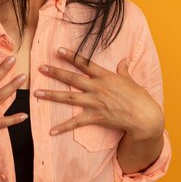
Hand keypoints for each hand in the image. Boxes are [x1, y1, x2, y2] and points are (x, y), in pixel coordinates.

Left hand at [34, 47, 163, 139]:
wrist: (144, 116)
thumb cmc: (139, 97)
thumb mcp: (131, 80)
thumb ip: (123, 70)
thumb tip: (123, 60)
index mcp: (105, 76)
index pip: (84, 63)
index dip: (71, 56)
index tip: (58, 50)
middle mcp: (97, 87)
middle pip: (71, 78)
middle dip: (55, 72)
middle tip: (40, 68)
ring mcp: (94, 102)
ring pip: (68, 97)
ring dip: (51, 95)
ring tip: (36, 93)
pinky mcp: (95, 117)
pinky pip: (75, 122)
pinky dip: (63, 127)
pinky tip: (50, 131)